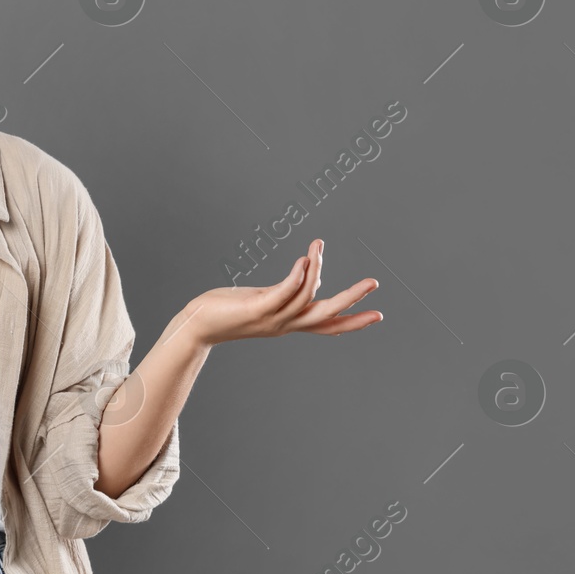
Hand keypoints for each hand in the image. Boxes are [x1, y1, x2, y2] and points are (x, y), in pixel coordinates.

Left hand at [181, 238, 380, 345]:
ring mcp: (271, 318)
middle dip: (351, 299)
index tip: (378, 315)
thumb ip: (286, 291)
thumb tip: (307, 274)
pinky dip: (296, 276)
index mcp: (289, 323)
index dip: (353, 321)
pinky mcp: (256, 309)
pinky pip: (283, 293)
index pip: (327, 326)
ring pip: (306, 298)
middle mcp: (284, 324)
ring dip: (317, 270)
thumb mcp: (263, 300)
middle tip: (373, 283)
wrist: (197, 326)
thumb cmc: (227, 310)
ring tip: (319, 246)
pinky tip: (303, 260)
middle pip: (326, 315)